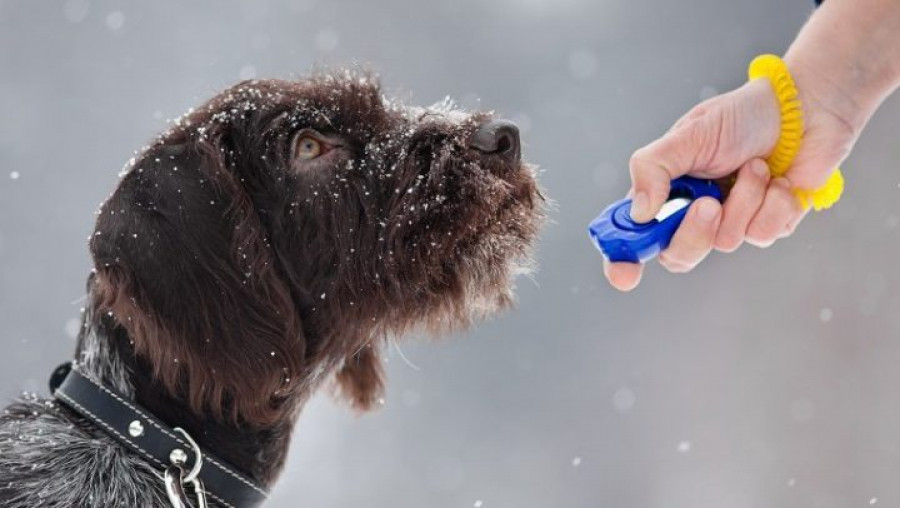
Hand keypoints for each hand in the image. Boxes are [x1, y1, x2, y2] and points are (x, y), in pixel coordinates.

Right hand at [604, 73, 857, 290]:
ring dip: (745, 199)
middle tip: (709, 204)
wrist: (804, 109)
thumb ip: (652, 169)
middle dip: (694, 232)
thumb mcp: (687, 135)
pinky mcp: (767, 225)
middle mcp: (693, 213)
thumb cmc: (741, 116)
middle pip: (677, 255)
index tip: (624, 274)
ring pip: (726, 241)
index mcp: (665, 191)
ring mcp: (731, 222)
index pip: (634, 236)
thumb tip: (640, 213)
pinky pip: (764, 234)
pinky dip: (774, 203)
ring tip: (756, 166)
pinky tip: (779, 179)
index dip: (623, 259)